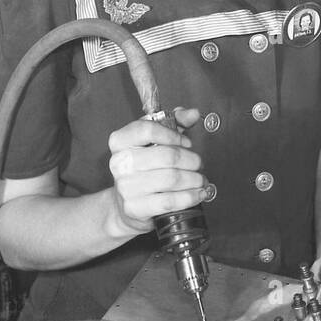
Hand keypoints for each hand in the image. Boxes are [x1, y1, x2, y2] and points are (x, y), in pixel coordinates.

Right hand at [106, 107, 207, 236]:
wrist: (127, 204)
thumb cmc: (146, 167)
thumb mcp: (157, 139)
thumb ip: (175, 121)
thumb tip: (192, 113)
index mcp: (120, 141)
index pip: (148, 129)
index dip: (174, 135)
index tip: (187, 142)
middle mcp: (119, 163)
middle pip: (168, 156)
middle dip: (192, 160)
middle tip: (199, 164)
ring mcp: (125, 186)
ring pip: (172, 179)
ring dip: (194, 179)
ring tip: (201, 179)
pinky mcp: (134, 207)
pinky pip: (170, 201)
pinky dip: (190, 196)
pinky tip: (198, 193)